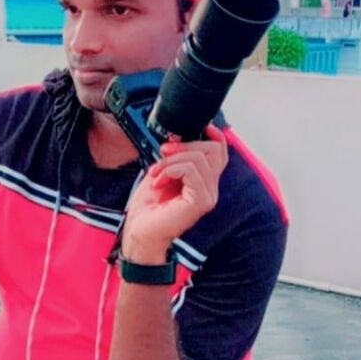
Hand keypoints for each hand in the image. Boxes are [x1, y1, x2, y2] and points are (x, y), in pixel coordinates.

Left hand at [122, 125, 228, 262]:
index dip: (214, 135)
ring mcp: (207, 196)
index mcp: (203, 182)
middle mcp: (210, 189)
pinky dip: (170, 169)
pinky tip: (159, 181)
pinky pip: (191, 170)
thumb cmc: (148, 209)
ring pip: (199, 158)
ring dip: (171, 160)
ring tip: (156, 173)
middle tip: (162, 153)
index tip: (200, 126)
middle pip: (212, 150)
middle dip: (184, 145)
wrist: (139, 233)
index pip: (220, 152)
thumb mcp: (161, 173)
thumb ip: (175, 158)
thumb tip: (177, 139)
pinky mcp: (200, 202)